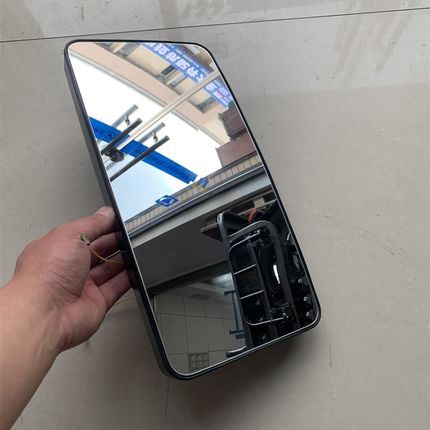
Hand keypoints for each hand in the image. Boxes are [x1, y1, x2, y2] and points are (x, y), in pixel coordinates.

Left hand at [12, 206, 130, 350]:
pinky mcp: (96, 303)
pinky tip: (135, 271)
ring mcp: (83, 287)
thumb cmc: (46, 275)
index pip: (84, 234)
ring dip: (122, 260)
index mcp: (57, 249)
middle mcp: (69, 269)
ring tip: (135, 250)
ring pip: (108, 270)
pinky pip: (116, 288)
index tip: (117, 222)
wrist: (45, 314)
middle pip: (98, 252)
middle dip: (114, 243)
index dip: (101, 227)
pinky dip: (127, 279)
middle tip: (130, 235)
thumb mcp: (70, 235)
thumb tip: (106, 214)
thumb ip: (92, 224)